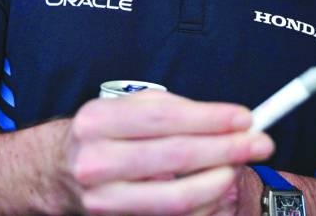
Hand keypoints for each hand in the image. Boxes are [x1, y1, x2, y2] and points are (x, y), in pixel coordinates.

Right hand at [59, 91, 274, 214]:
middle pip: (176, 156)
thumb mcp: (121, 109)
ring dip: (218, 182)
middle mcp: (96, 162)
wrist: (54, 173)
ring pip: (177, 197)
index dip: (210, 118)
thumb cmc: (99, 135)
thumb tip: (225, 120)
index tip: (246, 117)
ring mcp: (103, 200)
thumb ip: (168, 110)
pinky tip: (215, 190)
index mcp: (98, 121)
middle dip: (227, 149)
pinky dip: (201, 205)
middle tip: (261, 143)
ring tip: (238, 168)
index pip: (164, 117)